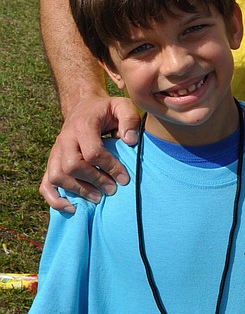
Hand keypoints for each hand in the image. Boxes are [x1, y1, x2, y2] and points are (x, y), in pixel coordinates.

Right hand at [40, 95, 139, 211]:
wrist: (83, 107)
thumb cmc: (106, 110)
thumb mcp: (122, 106)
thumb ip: (129, 119)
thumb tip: (130, 141)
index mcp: (82, 125)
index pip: (92, 152)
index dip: (109, 167)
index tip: (124, 178)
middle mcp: (65, 139)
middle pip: (72, 166)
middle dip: (94, 180)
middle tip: (112, 189)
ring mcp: (55, 151)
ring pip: (56, 176)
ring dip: (77, 190)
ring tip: (97, 198)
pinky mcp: (52, 162)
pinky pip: (45, 184)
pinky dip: (54, 199)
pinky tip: (71, 207)